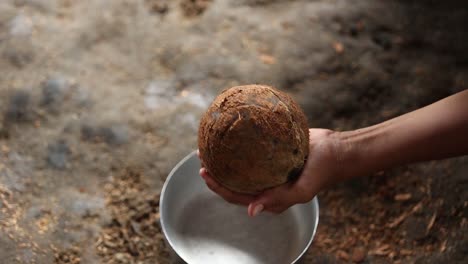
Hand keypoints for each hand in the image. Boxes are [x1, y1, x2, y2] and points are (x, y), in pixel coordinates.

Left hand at [198, 129, 343, 215]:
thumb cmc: (321, 172)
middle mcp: (267, 184)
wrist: (338, 150)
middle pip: (234, 181)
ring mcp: (269, 169)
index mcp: (270, 197)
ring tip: (209, 146)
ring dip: (225, 158)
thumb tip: (250, 211)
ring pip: (241, 166)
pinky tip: (231, 133)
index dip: (218, 187)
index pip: (237, 196)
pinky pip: (252, 151)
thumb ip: (277, 200)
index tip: (203, 173)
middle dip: (215, 172)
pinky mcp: (273, 153)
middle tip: (201, 157)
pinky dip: (239, 145)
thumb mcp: (301, 190)